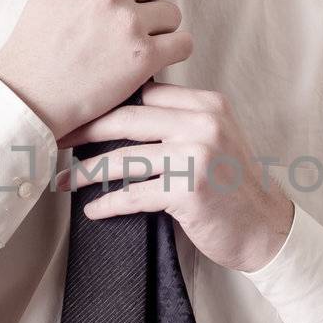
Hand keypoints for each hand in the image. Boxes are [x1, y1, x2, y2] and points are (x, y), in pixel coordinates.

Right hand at [0, 0, 191, 142]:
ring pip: (171, 12)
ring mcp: (126, 22)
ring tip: (135, 44)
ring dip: (161, 27)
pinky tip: (158, 58)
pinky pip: (183, 43)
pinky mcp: (143, 56)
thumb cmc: (34, 53)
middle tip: (133, 19)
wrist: (28, 98)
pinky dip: (175, 50)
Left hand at [53, 82, 294, 272]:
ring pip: (125, 158)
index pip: (145, 93)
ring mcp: (196, 155)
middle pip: (127, 119)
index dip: (106, 103)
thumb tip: (123, 113)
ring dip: (87, 172)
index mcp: (207, 104)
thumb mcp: (216, 138)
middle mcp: (203, 123)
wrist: (266, 229)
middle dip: (85, 129)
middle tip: (56, 137)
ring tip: (62, 181)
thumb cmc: (234, 187)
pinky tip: (93, 210)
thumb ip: (180, 121)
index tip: (78, 113)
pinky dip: (108, 204)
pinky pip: (134, 195)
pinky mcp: (188, 190)